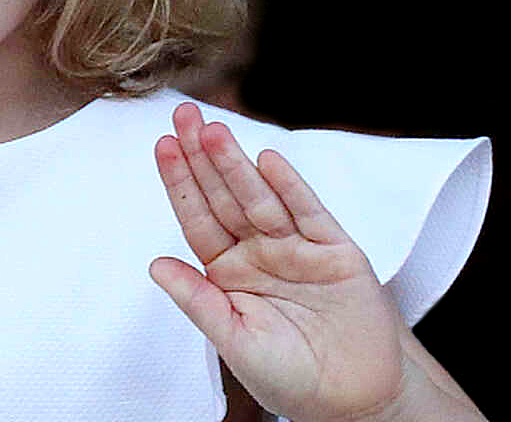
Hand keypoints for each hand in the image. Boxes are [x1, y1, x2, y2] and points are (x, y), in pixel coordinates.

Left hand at [151, 103, 403, 421]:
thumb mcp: (235, 341)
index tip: (163, 146)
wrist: (355, 398)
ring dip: (237, 165)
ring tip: (214, 132)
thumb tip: (155, 264)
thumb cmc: (291, 377)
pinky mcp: (335, 251)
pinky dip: (290, 187)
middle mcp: (259, 252)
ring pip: (260, 198)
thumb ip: (197, 301)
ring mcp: (297, 248)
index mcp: (229, 273)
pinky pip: (308, 213)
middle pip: (224, 196)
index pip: (197, 219)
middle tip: (183, 116)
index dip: (180, 183)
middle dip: (203, 157)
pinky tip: (269, 161)